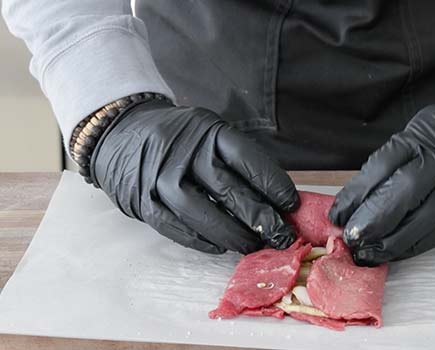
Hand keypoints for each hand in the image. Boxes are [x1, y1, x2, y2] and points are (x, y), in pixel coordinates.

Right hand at [91, 99, 298, 253]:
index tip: (290, 204)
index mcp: (207, 131)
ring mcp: (161, 178)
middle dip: (261, 217)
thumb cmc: (177, 138)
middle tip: (281, 236)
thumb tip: (273, 198)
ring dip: (233, 234)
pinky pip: (176, 227)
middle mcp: (184, 153)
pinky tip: (220, 247)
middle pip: (229, 189)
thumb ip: (233, 160)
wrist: (120, 132)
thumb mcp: (206, 133)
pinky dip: (200, 240)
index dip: (272, 184)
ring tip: (253, 246)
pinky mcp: (144, 201)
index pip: (247, 159)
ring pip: (203, 212)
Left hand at [329, 95, 434, 265]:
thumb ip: (400, 156)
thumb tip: (364, 194)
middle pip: (403, 191)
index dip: (357, 192)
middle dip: (372, 218)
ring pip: (422, 217)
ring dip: (391, 240)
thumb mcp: (430, 128)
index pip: (383, 163)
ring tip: (368, 252)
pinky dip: (415, 245)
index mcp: (426, 133)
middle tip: (351, 237)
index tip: (338, 213)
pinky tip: (395, 253)